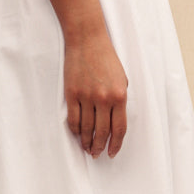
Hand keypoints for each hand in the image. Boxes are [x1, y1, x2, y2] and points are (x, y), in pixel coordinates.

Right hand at [64, 33, 127, 157]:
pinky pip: (73, 119)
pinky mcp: (71, 94)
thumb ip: (119, 99)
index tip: (112, 152)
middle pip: (102, 132)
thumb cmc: (106, 57)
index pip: (119, 128)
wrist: (87, 40)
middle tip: (97, 154)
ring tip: (87, 148)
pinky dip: (76, 130)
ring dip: (87, 142)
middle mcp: (103, 98)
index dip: (116, 144)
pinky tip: (78, 135)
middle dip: (100, 147)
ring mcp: (86, 97)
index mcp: (120, 95)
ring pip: (86, 129)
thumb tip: (114, 120)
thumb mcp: (121, 78)